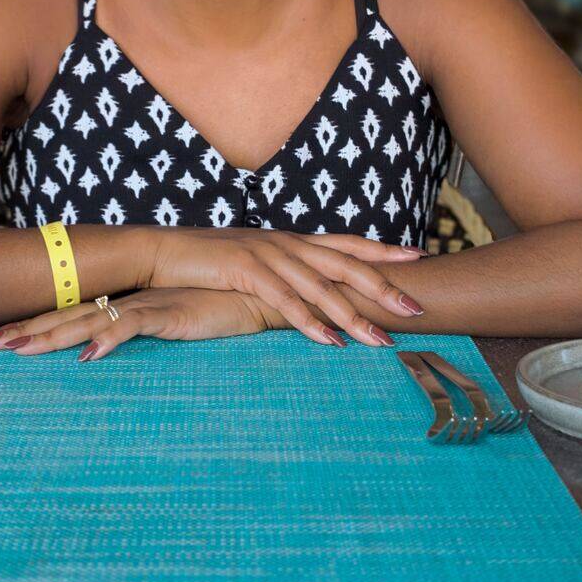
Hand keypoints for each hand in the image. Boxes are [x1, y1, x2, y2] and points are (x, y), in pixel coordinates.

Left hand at [0, 287, 271, 361]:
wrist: (258, 293)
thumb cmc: (218, 309)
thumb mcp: (173, 324)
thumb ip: (144, 333)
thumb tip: (111, 351)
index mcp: (125, 302)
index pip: (71, 312)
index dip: (36, 324)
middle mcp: (128, 300)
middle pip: (68, 315)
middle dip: (27, 329)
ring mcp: (147, 304)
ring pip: (90, 321)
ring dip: (53, 335)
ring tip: (17, 350)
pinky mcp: (172, 313)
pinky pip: (134, 326)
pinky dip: (110, 340)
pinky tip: (88, 356)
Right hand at [146, 227, 425, 346]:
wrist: (163, 250)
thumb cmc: (209, 262)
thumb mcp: (255, 264)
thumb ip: (284, 273)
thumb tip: (310, 290)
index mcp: (290, 240)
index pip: (346, 243)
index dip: (382, 251)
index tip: (418, 258)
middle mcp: (285, 243)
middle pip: (344, 264)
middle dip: (383, 287)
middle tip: (416, 307)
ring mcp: (267, 254)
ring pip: (321, 287)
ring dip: (353, 316)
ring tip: (382, 340)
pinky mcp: (245, 270)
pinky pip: (285, 301)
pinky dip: (310, 322)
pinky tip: (330, 342)